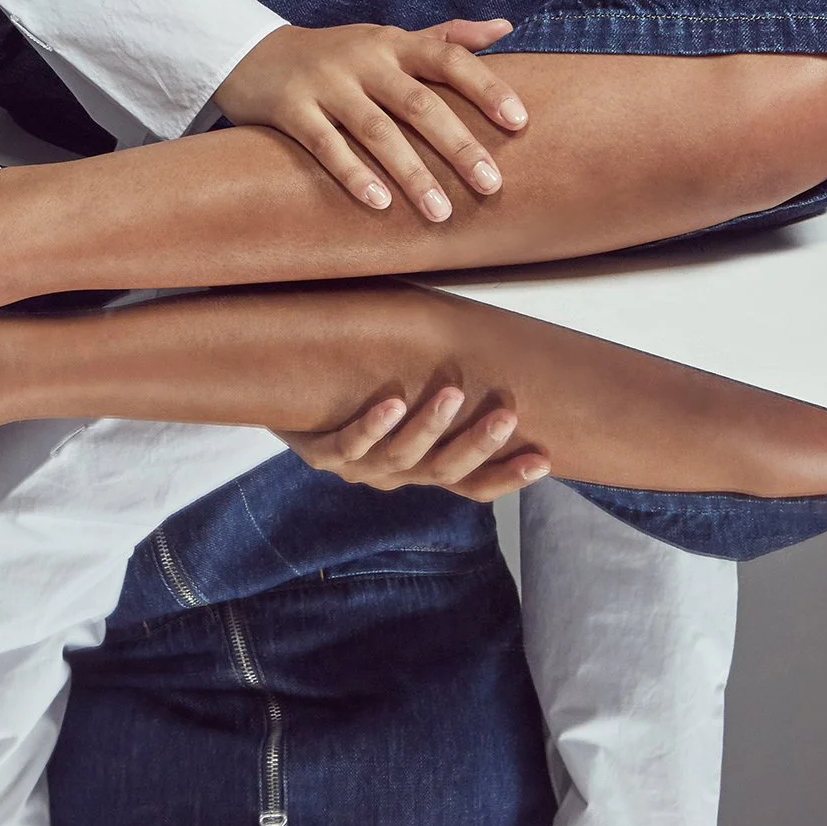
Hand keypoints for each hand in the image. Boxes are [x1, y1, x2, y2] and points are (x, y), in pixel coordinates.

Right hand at [213, 19, 525, 220]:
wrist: (254, 54)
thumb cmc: (339, 54)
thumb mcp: (389, 38)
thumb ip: (446, 36)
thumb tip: (505, 27)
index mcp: (394, 43)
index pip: (449, 59)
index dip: (486, 87)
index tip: (520, 121)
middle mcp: (364, 60)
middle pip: (418, 102)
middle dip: (458, 144)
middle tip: (492, 185)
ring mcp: (326, 84)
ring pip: (375, 130)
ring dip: (411, 173)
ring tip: (441, 212)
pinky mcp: (291, 109)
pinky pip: (325, 145)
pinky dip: (353, 173)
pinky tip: (379, 203)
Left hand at [284, 379, 551, 502]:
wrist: (283, 402)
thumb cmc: (360, 395)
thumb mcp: (409, 396)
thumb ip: (446, 386)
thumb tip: (497, 341)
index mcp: (420, 469)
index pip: (472, 484)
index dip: (507, 478)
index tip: (543, 458)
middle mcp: (395, 475)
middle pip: (443, 472)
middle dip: (477, 445)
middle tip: (505, 415)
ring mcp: (358, 468)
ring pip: (400, 457)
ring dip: (429, 427)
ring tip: (452, 394)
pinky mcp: (321, 454)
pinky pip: (348, 445)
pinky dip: (371, 426)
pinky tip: (392, 403)